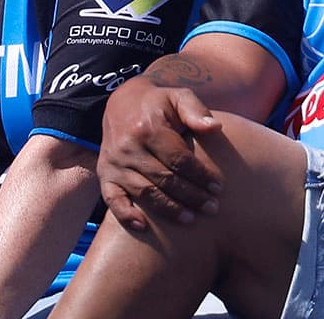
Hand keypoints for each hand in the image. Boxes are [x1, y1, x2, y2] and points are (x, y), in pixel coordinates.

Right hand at [97, 74, 224, 230]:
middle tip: (212, 208)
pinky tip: (143, 227)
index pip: (178, 159)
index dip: (200, 176)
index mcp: (148, 127)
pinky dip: (125, 215)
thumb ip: (196, 111)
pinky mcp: (104, 174)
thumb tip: (215, 127)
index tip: (218, 188)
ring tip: (191, 219)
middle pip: (164, 179)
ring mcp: (114, 162)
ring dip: (168, 209)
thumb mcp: (179, 97)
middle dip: (190, 196)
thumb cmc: (159, 104)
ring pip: (144, 192)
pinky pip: (112, 199)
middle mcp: (128, 147)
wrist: (122, 102)